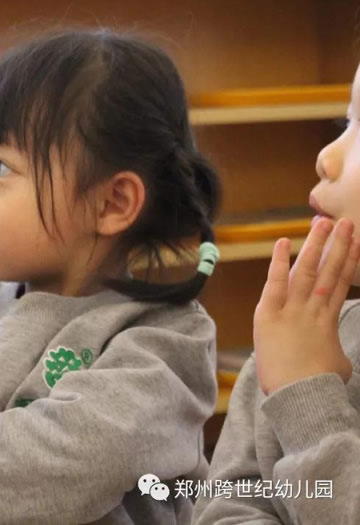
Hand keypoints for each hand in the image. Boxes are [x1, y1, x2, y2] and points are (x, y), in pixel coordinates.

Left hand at [254, 217, 359, 395]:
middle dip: (338, 245)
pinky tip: (284, 241)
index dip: (347, 262)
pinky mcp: (268, 315)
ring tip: (323, 222)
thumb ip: (332, 349)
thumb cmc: (317, 387)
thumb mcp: (335, 365)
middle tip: (346, 222)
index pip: (339, 284)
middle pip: (328, 271)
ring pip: (306, 271)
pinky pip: (274, 283)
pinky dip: (279, 262)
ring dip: (315, 245)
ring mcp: (292, 310)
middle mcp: (313, 310)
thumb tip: (331, 351)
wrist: (301, 397)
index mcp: (328, 321)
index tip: (356, 243)